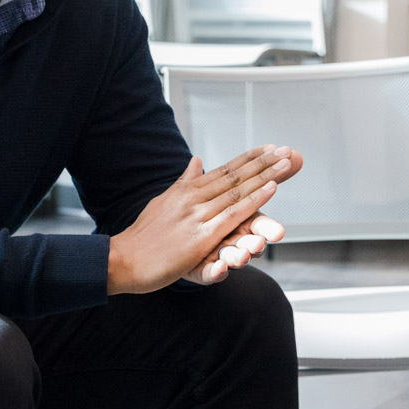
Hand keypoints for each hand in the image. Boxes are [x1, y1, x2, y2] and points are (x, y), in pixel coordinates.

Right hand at [108, 146, 301, 293]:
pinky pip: (233, 214)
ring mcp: (197, 216)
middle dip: (263, 163)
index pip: (224, 170)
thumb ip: (184, 182)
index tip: (269, 149)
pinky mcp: (201, 237)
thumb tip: (195, 161)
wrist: (123, 259)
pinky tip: (270, 189)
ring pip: (237, 192)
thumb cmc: (142, 236)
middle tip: (285, 151)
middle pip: (235, 177)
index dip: (248, 159)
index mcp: (186, 191)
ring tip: (285, 163)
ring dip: (265, 176)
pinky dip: (254, 200)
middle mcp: (193, 198)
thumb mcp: (163, 202)